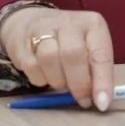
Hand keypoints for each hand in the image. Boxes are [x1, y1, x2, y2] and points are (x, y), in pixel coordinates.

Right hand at [0, 6, 115, 110]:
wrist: (31, 22)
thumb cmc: (69, 41)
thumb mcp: (89, 48)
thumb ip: (96, 70)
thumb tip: (100, 100)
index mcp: (92, 24)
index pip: (100, 53)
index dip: (102, 81)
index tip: (102, 103)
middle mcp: (69, 22)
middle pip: (73, 54)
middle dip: (79, 84)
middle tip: (82, 100)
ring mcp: (43, 28)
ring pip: (50, 59)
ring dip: (58, 81)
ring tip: (62, 84)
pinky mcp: (22, 41)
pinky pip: (32, 67)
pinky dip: (40, 79)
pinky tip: (45, 76)